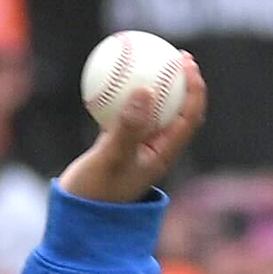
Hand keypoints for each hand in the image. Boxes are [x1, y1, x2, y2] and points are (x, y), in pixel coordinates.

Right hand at [57, 56, 208, 203]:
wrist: (77, 218)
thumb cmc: (96, 194)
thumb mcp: (111, 158)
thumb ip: (128, 127)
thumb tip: (147, 90)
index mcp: (163, 155)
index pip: (189, 117)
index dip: (194, 89)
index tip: (187, 64)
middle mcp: (154, 150)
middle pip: (177, 110)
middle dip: (182, 81)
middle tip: (177, 54)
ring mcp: (136, 148)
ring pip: (151, 110)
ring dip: (154, 84)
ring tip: (149, 56)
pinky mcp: (116, 145)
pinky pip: (123, 113)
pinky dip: (122, 94)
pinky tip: (110, 72)